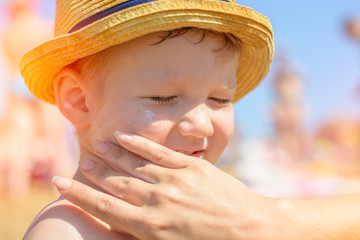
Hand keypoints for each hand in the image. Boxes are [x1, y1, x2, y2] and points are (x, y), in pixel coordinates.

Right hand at [53, 132, 274, 239]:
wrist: (250, 230)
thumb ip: (144, 231)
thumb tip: (122, 218)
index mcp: (150, 227)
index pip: (105, 207)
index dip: (80, 194)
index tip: (60, 182)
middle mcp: (157, 201)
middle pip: (116, 182)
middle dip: (94, 171)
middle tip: (79, 159)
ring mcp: (175, 181)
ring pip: (134, 164)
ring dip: (112, 153)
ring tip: (96, 143)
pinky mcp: (192, 168)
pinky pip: (159, 153)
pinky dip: (139, 144)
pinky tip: (124, 136)